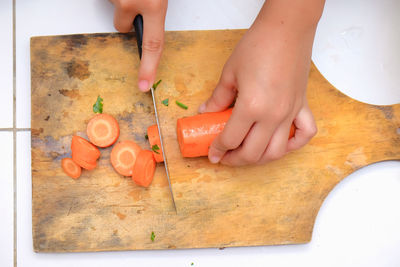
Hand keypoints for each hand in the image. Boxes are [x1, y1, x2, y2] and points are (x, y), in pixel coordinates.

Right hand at [109, 0, 167, 91]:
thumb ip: (155, 9)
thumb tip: (150, 21)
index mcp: (154, 4)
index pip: (153, 45)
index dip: (148, 68)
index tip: (144, 85)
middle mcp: (132, 1)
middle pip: (122, 27)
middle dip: (126, 18)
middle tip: (136, 0)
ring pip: (115, 11)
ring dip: (122, 0)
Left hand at [199, 0, 322, 165]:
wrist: (286, 29)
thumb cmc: (258, 46)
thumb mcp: (230, 73)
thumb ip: (218, 97)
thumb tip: (206, 111)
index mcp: (251, 107)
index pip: (231, 139)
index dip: (218, 149)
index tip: (212, 153)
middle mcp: (273, 115)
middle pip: (253, 153)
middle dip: (234, 160)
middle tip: (224, 157)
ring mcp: (290, 113)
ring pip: (276, 151)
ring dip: (259, 159)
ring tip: (246, 155)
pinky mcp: (302, 106)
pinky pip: (304, 134)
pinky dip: (293, 145)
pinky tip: (280, 144)